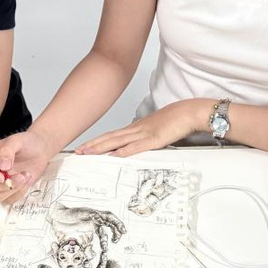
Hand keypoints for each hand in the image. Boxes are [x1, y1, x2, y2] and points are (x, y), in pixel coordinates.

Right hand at [0, 130, 55, 204]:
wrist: (40, 150)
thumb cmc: (26, 143)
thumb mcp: (16, 141)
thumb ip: (7, 151)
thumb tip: (3, 166)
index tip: (1, 176)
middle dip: (1, 185)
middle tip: (19, 177)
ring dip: (11, 190)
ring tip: (24, 176)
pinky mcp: (7, 192)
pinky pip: (8, 200)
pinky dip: (18, 193)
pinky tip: (26, 180)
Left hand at [75, 99, 207, 157]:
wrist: (190, 112)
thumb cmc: (176, 120)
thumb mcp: (157, 130)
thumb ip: (147, 137)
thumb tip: (139, 145)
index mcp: (137, 127)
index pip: (112, 135)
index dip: (98, 141)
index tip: (85, 146)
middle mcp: (136, 129)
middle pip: (109, 138)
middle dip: (92, 145)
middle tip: (77, 151)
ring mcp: (143, 133)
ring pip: (117, 141)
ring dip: (100, 148)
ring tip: (86, 153)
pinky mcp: (154, 139)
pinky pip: (135, 147)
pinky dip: (122, 152)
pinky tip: (112, 156)